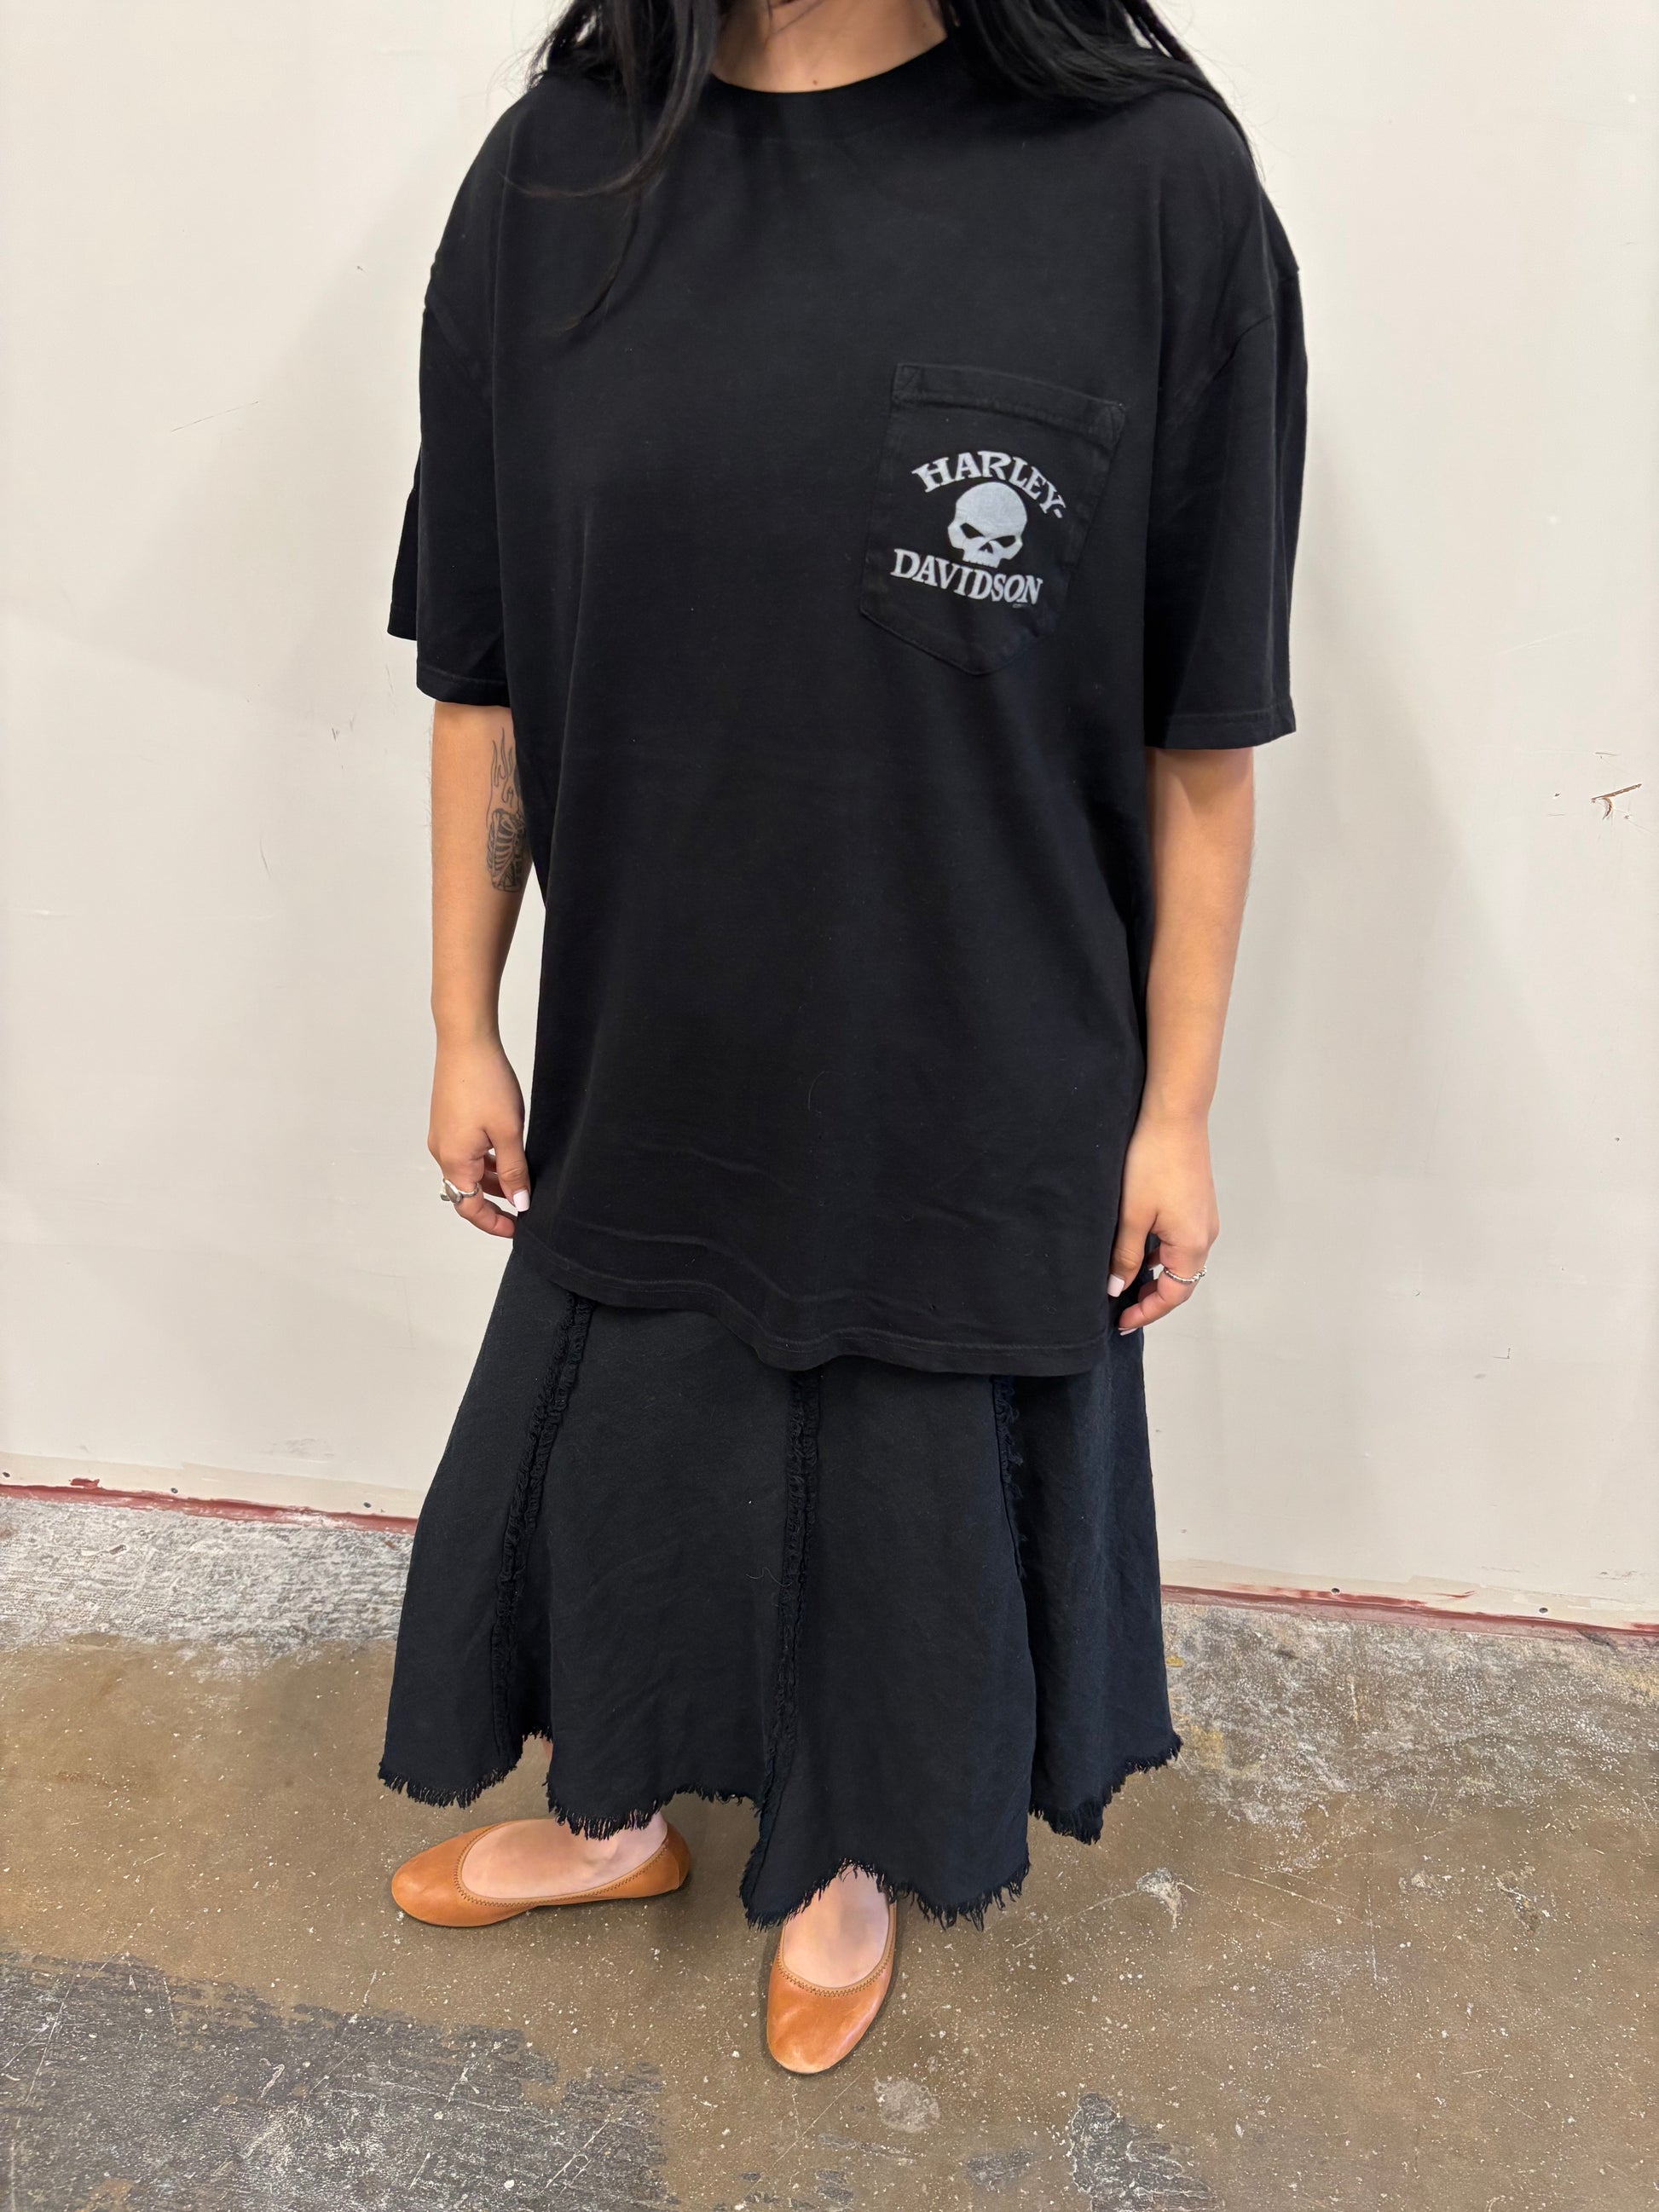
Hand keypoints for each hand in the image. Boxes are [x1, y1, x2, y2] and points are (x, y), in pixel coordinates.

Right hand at [429, 1035, 529, 1238]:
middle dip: (494, 1202)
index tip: (516, 1229)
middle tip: (522, 1206)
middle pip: (467, 1191)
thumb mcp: (509, 1133)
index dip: (493, 1222)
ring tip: (521, 1180)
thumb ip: (514, 1171)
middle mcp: (442, 1152)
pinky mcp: (448, 1122)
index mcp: (454, 1161)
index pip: (469, 1207)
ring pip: (468, 1171)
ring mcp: (443, 1136)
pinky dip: (485, 1161)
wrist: (466, 1042)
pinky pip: (466, 1153)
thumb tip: (519, 1203)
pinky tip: (506, 1153)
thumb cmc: (485, 1083)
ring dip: (492, 1180)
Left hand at [1108, 1111, 1217, 1332]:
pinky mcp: (1197, 1203)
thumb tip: (1117, 1288)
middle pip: (1181, 1281)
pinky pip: (1181, 1241)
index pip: (1173, 1295)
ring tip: (1124, 1281)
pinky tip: (1138, 1249)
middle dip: (1152, 1298)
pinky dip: (1161, 1254)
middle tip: (1121, 1307)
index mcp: (1192, 1244)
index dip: (1147, 1312)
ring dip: (1155, 1275)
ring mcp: (1203, 1218)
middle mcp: (1205, 1235)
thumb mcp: (1132, 1216)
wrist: (1174, 1116)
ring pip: (1180, 1261)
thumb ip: (1126, 1256)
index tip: (1121, 1322)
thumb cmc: (1153, 1161)